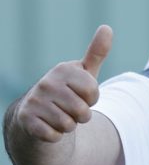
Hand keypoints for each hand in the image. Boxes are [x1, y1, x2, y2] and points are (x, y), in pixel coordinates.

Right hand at [13, 25, 112, 142]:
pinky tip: (48, 126)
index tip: (82, 95)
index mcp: (63, 70)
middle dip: (82, 115)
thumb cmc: (68, 92)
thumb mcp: (84, 73)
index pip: (93, 92)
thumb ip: (96, 53)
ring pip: (69, 125)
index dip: (92, 99)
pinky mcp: (26, 120)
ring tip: (60, 117)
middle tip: (71, 109)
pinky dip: (56, 136)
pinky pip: (55, 136)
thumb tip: (106, 27)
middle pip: (82, 111)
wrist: (38, 114)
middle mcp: (46, 83)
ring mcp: (34, 101)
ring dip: (69, 126)